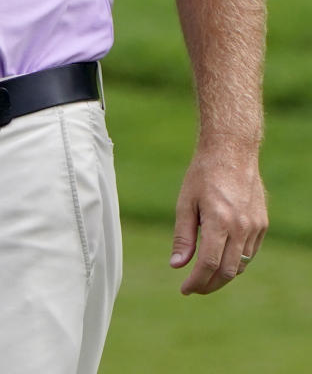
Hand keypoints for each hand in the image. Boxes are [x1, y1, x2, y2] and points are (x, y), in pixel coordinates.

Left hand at [170, 146, 267, 293]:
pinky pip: (250, 253)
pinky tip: (222, 257)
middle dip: (209, 285)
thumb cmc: (203, 174)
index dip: (196, 282)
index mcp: (219, 221)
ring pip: (240, 265)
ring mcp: (254, 226)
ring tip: (205, 274)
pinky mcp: (262, 224)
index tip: (184, 289)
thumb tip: (177, 265)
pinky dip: (236, 261)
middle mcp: (241, 227)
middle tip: (195, 287)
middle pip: (227, 272)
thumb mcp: (185, 202)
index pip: (208, 264)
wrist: (232, 151)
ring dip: (223, 275)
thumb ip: (183, 236)